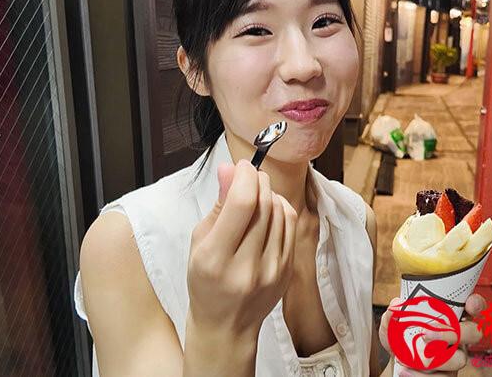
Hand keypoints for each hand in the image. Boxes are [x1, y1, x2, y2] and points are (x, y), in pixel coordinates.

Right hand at [186, 159, 297, 338]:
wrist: (226, 326)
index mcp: (215, 259)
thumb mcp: (200, 242)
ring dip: (269, 193)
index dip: (245, 176)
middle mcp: (246, 266)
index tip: (241, 166)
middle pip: (263, 205)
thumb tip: (229, 169)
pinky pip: (291, 227)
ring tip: (256, 193)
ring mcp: (272, 271)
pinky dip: (281, 210)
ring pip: (281, 212)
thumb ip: (218, 204)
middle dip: (257, 181)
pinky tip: (269, 210)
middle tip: (248, 175)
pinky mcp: (287, 271)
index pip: (242, 204)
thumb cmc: (206, 282)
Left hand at [380, 293, 487, 375]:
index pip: (473, 307)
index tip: (469, 305)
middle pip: (473, 333)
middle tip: (426, 334)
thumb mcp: (392, 324)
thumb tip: (396, 306)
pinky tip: (405, 371)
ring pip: (460, 359)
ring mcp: (456, 357)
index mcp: (451, 317)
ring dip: (434, 359)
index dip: (476, 304)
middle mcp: (459, 337)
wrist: (397, 361)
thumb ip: (392, 315)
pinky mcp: (447, 375)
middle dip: (454, 333)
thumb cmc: (401, 336)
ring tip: (406, 357)